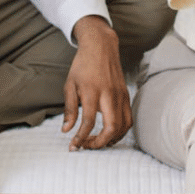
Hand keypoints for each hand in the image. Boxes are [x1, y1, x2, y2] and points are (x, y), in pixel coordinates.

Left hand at [62, 15, 131, 150]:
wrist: (101, 47)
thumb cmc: (82, 66)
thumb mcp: (70, 85)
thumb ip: (69, 109)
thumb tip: (66, 130)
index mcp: (92, 91)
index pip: (88, 121)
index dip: (81, 138)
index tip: (74, 146)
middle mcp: (109, 95)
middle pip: (111, 127)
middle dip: (99, 143)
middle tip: (87, 146)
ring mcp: (120, 95)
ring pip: (123, 126)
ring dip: (111, 139)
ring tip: (98, 142)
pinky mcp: (126, 96)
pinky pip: (128, 119)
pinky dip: (121, 131)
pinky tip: (109, 133)